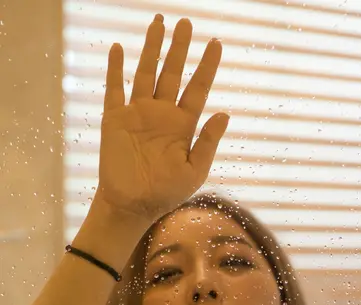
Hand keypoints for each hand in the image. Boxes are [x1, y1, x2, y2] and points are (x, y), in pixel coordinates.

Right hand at [96, 15, 228, 223]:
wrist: (132, 206)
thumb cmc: (166, 193)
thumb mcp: (194, 171)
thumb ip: (208, 142)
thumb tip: (224, 113)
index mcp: (183, 126)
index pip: (198, 89)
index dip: (207, 66)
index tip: (216, 43)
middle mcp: (162, 114)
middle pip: (172, 72)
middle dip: (180, 48)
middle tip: (187, 22)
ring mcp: (138, 113)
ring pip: (146, 72)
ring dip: (152, 47)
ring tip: (159, 22)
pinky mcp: (115, 119)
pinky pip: (115, 88)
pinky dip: (116, 68)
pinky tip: (119, 48)